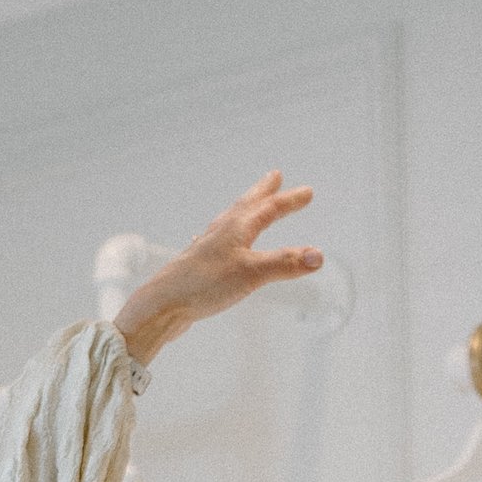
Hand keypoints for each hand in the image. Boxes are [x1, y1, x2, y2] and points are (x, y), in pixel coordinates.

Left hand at [114, 172, 323, 364]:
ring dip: (246, 209)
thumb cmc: (204, 285)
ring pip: (231, 220)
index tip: (307, 192)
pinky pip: (219, 241)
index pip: (269, 209)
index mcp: (236, 229)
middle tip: (274, 176)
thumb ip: (284, 264)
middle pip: (246, 205)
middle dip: (264, 191)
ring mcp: (208, 247)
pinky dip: (228, 234)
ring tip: (251, 204)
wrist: (164, 305)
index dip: (290, 201)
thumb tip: (318, 256)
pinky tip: (218, 242)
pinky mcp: (200, 266)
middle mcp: (221, 232)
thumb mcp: (251, 274)